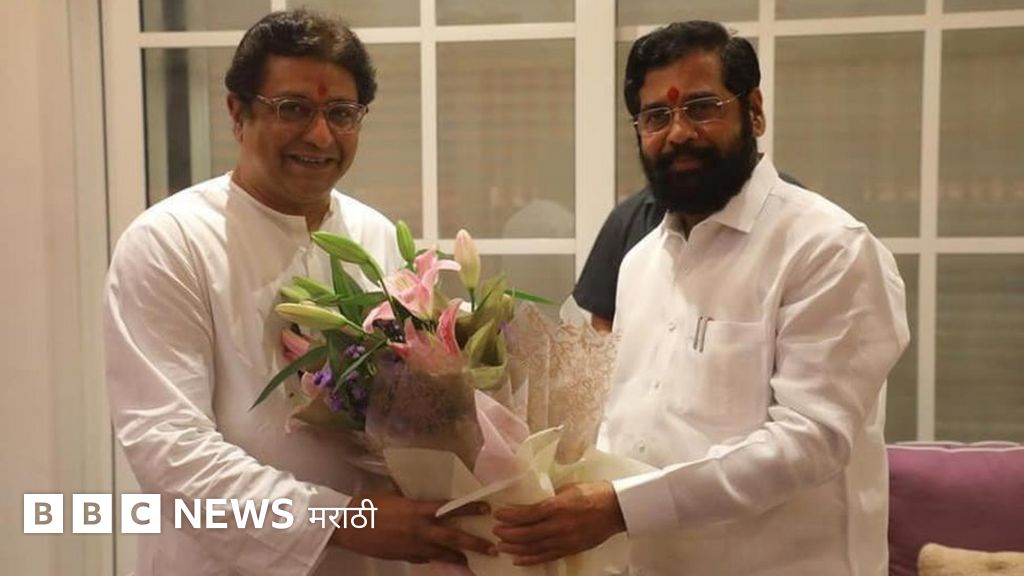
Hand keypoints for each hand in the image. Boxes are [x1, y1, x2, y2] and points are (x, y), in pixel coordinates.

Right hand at [331, 492, 497, 564]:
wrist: (348, 525)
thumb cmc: (370, 505)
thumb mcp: (395, 498)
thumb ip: (414, 503)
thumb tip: (427, 504)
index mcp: (417, 510)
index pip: (449, 509)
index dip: (469, 508)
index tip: (485, 509)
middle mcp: (419, 530)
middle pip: (453, 538)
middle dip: (474, 543)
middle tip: (492, 548)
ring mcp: (412, 547)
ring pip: (442, 554)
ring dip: (458, 557)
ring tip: (472, 561)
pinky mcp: (404, 557)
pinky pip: (425, 559)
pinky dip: (435, 559)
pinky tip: (442, 559)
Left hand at [493, 481, 625, 565]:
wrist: (616, 509)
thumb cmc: (593, 493)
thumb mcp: (568, 488)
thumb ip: (550, 497)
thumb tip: (533, 501)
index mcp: (557, 507)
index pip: (527, 514)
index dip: (510, 515)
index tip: (498, 514)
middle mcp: (558, 526)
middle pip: (526, 533)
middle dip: (508, 533)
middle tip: (496, 530)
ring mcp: (564, 540)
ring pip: (533, 547)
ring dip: (515, 547)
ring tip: (501, 546)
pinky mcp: (570, 549)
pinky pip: (546, 557)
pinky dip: (530, 559)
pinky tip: (518, 559)